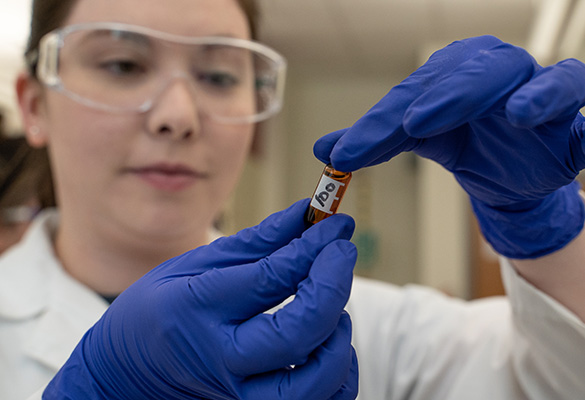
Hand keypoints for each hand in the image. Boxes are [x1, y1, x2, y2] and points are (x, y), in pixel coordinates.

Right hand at [44, 199, 358, 399]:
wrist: (127, 373)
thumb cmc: (160, 310)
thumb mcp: (195, 264)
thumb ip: (258, 243)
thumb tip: (305, 215)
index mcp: (197, 309)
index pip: (272, 278)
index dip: (314, 249)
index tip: (337, 227)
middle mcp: (220, 359)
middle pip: (298, 332)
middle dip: (334, 286)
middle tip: (343, 253)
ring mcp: (238, 395)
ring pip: (315, 380)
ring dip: (338, 335)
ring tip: (332, 307)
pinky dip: (338, 374)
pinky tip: (328, 343)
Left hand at [314, 35, 584, 257]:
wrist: (513, 172)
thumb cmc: (469, 146)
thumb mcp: (421, 141)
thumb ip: (376, 140)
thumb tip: (322, 150)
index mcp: (448, 74)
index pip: (409, 96)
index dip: (378, 124)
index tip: (349, 152)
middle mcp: (486, 69)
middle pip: (458, 75)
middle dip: (434, 98)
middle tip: (410, 124)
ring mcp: (526, 81)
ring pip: (508, 73)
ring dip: (482, 90)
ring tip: (452, 112)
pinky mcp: (563, 102)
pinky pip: (565, 88)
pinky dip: (548, 95)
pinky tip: (525, 113)